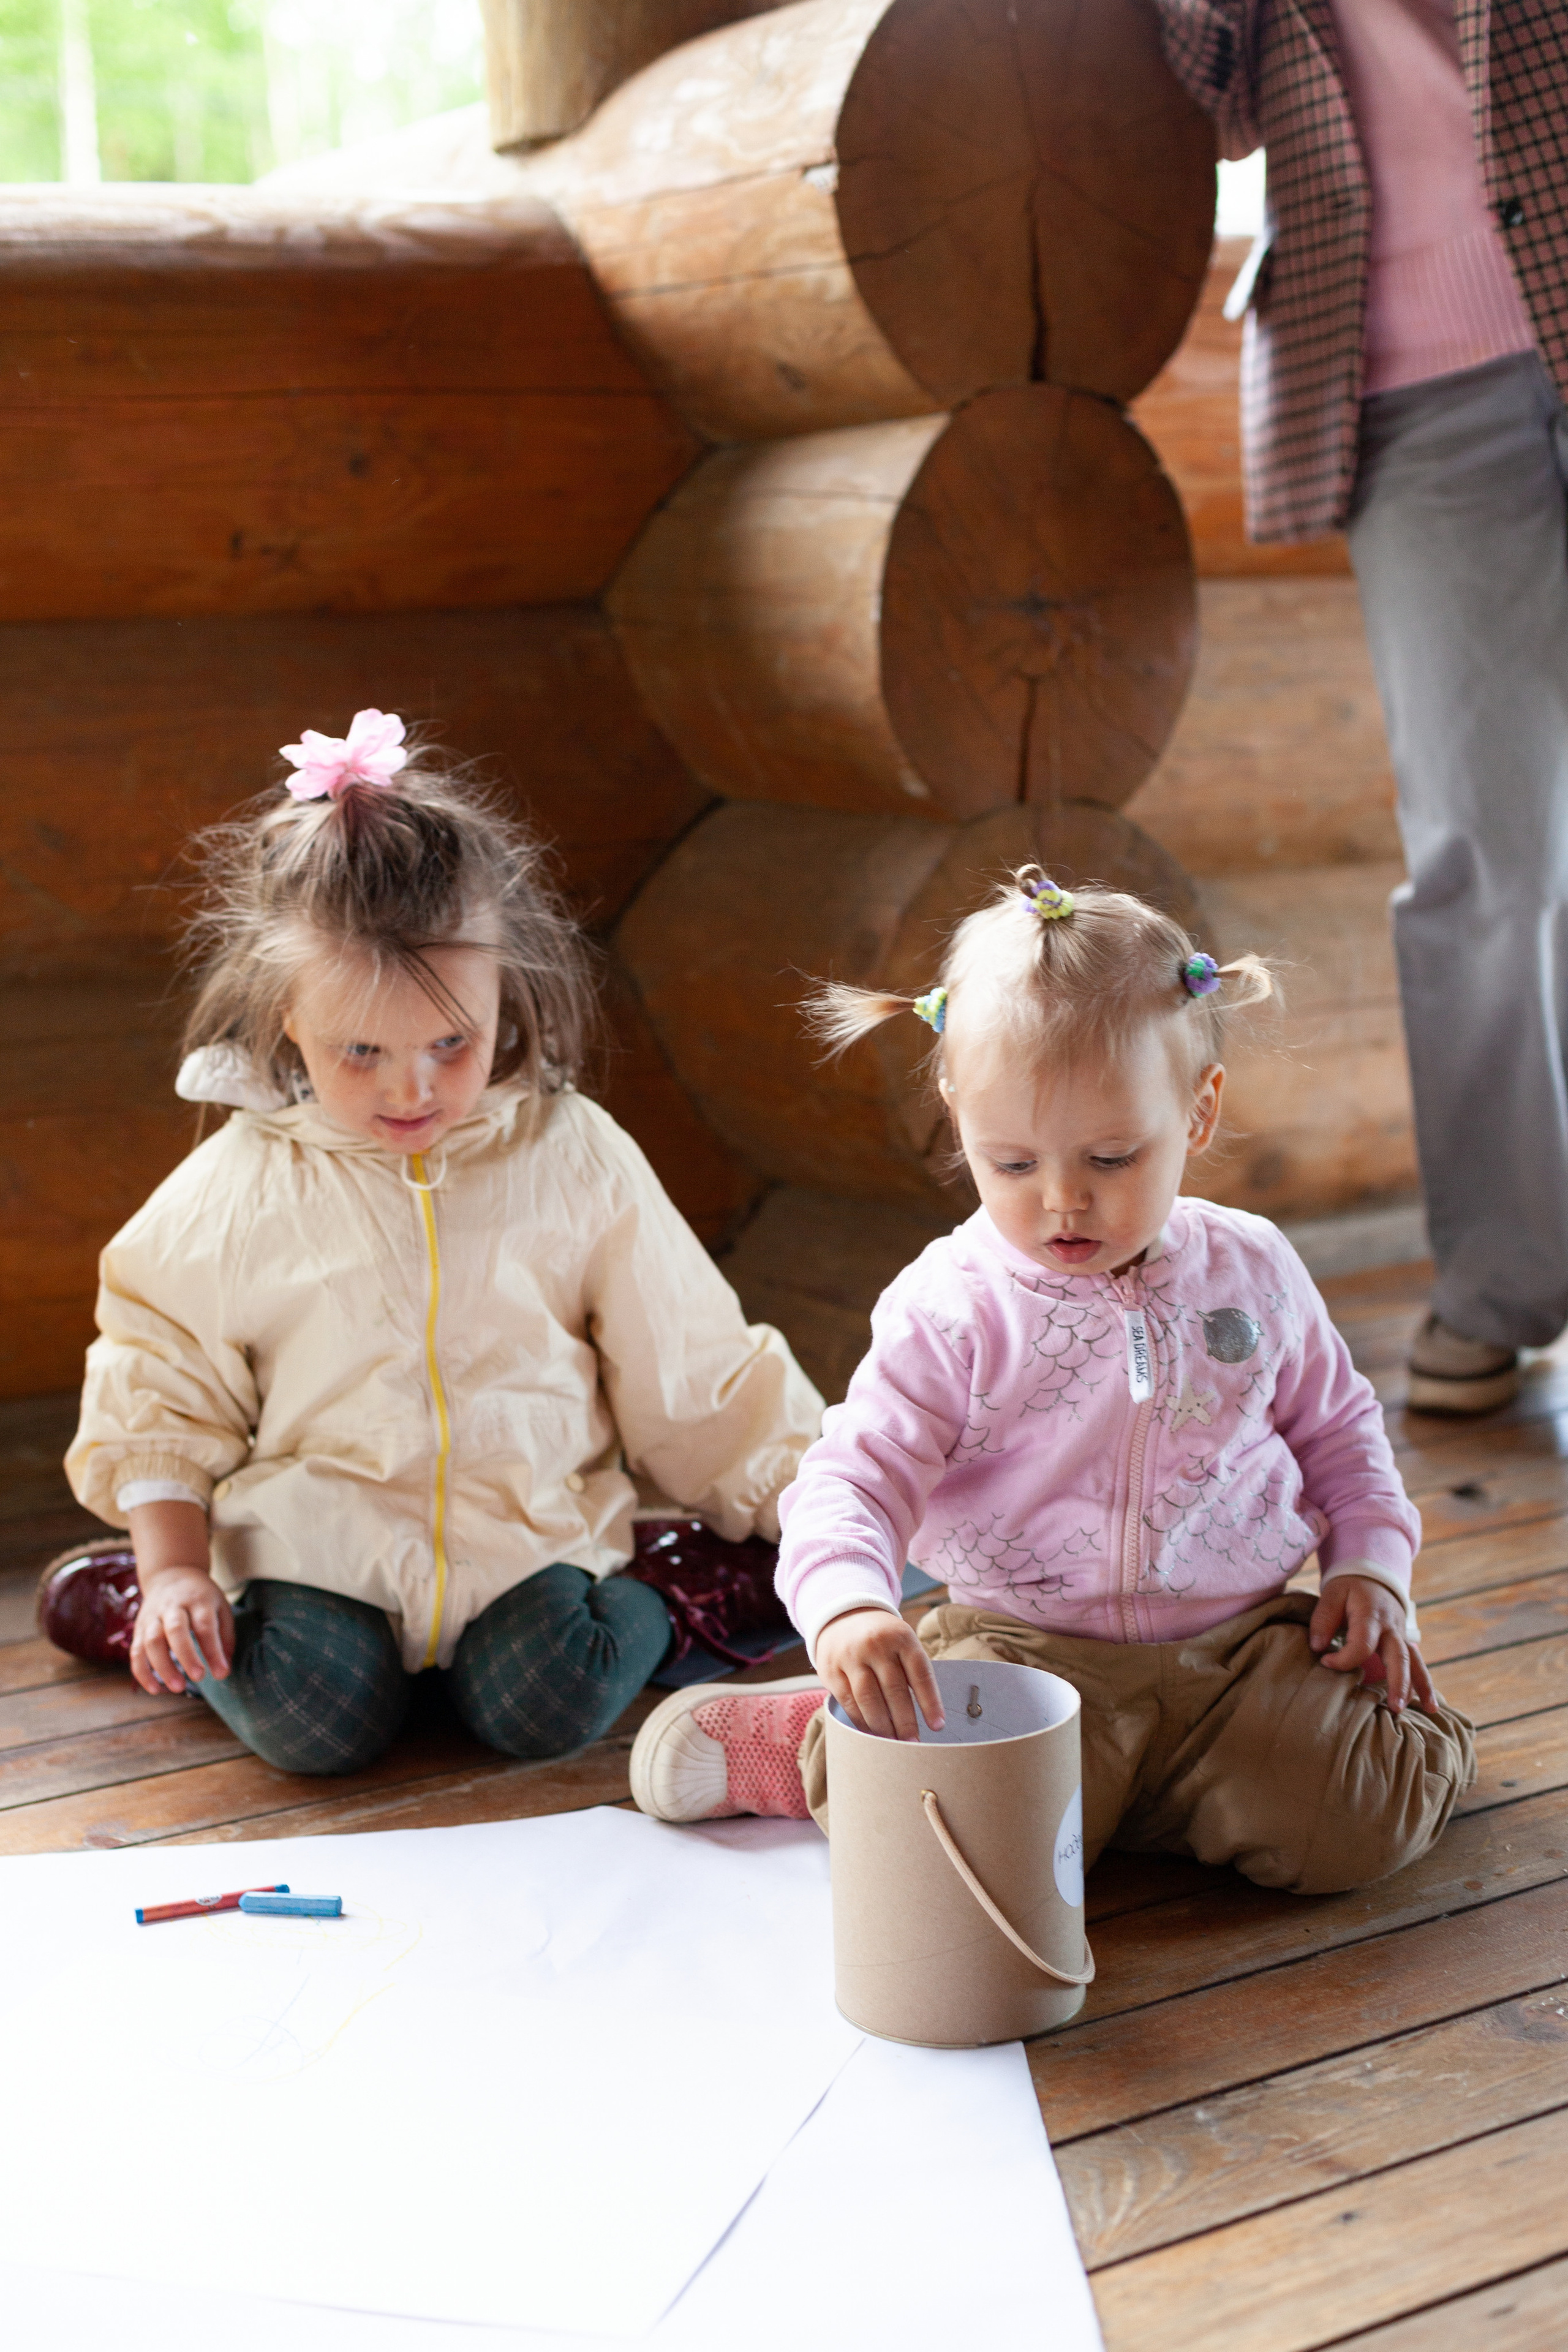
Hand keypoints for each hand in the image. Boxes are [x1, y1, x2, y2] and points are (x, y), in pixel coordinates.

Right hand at [130, 1565, 233, 1696]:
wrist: (171, 1572)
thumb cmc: (201, 1596)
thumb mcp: (221, 1606)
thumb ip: (225, 1636)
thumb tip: (224, 1669)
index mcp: (198, 1600)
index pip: (205, 1626)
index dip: (213, 1651)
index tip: (221, 1674)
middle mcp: (173, 1606)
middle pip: (175, 1630)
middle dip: (186, 1656)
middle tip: (198, 1678)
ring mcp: (152, 1616)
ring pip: (151, 1641)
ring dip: (162, 1667)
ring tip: (178, 1688)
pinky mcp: (139, 1627)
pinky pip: (136, 1651)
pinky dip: (142, 1672)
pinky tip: (155, 1689)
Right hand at [815, 1608, 944, 1740]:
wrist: (843, 1615)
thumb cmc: (882, 1638)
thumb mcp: (901, 1641)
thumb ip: (912, 1670)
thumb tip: (928, 1714)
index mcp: (900, 1636)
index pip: (920, 1673)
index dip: (930, 1702)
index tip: (937, 1726)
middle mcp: (875, 1644)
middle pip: (894, 1690)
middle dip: (905, 1722)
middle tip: (913, 1744)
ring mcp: (850, 1656)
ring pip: (869, 1699)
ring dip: (883, 1726)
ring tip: (893, 1743)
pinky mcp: (831, 1670)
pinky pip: (848, 1702)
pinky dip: (861, 1721)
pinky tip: (871, 1732)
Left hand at [1310, 1575, 1436, 1715]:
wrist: (1373, 1576)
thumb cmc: (1349, 1588)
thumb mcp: (1332, 1594)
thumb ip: (1323, 1619)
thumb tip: (1317, 1647)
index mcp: (1371, 1615)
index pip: (1363, 1644)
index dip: (1344, 1659)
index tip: (1325, 1662)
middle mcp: (1391, 1627)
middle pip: (1399, 1656)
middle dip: (1398, 1683)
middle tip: (1394, 1707)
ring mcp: (1401, 1635)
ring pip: (1415, 1662)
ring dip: (1420, 1686)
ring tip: (1428, 1710)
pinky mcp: (1404, 1642)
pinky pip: (1417, 1663)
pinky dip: (1424, 1683)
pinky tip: (1430, 1704)